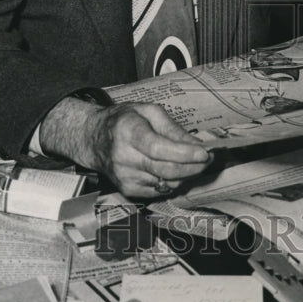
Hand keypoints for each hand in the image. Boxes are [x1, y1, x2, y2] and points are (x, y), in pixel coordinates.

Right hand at [40, 96, 211, 198]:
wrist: (94, 140)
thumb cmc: (124, 121)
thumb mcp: (148, 111)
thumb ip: (173, 128)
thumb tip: (197, 145)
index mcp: (128, 131)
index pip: (158, 148)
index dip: (184, 153)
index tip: (205, 153)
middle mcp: (124, 157)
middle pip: (165, 170)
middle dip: (193, 167)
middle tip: (208, 159)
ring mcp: (124, 177)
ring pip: (166, 183)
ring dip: (186, 175)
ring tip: (193, 162)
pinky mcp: (128, 190)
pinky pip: (160, 191)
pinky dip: (173, 181)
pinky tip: (174, 169)